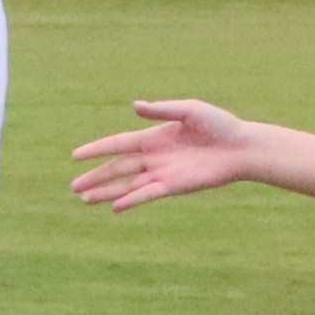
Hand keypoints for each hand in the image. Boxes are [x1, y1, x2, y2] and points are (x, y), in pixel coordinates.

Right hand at [71, 97, 258, 210]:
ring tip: (85, 200)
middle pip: (117, 168)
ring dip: (106, 192)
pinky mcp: (174, 187)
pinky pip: (146, 194)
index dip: (96, 149)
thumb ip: (161, 111)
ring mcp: (162, 173)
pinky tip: (115, 207)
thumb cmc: (219, 125)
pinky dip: (130, 200)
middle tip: (74, 186)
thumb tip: (134, 107)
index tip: (75, 155)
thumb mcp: (189, 110)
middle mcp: (154, 157)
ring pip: (127, 184)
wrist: (241, 147)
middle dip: (95, 177)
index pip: (118, 144)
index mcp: (153, 137)